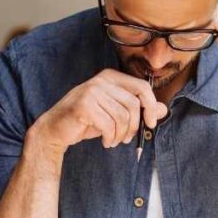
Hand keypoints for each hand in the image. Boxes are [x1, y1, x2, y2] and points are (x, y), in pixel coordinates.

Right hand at [32, 69, 167, 152]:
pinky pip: (109, 125)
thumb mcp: (115, 113)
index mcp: (110, 77)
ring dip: (120, 135)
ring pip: (122, 117)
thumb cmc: (87, 120)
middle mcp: (101, 80)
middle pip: (134, 104)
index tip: (151, 123)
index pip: (142, 87)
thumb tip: (163, 109)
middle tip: (126, 138)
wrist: (55, 129)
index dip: (151, 106)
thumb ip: (138, 109)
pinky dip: (110, 138)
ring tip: (113, 140)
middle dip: (134, 126)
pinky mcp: (84, 105)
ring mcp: (91, 91)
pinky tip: (105, 141)